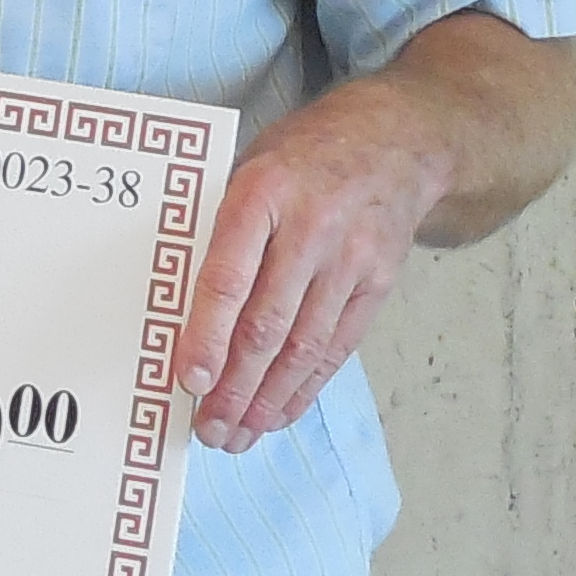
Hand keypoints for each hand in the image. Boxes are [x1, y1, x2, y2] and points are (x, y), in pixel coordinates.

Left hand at [176, 86, 446, 447]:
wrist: (398, 140)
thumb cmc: (304, 154)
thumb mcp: (250, 166)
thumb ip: (220, 228)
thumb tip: (177, 305)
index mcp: (263, 193)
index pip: (228, 278)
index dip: (206, 335)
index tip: (188, 380)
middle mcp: (310, 229)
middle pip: (268, 325)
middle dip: (234, 387)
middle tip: (208, 428)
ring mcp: (350, 260)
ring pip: (303, 346)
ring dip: (267, 400)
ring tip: (237, 434)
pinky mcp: (377, 283)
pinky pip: (336, 346)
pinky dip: (306, 387)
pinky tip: (279, 413)